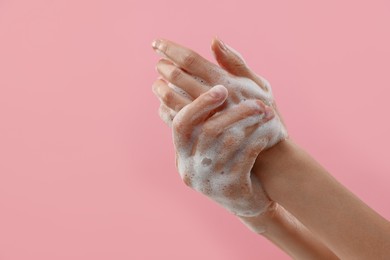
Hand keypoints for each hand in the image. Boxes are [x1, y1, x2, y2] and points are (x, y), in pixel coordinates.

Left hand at [152, 37, 287, 148]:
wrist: (266, 152)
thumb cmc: (264, 112)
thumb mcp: (259, 85)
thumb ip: (235, 63)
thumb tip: (213, 40)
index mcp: (226, 82)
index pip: (191, 60)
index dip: (171, 49)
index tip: (157, 43)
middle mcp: (214, 99)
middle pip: (178, 77)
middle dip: (165, 68)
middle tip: (160, 65)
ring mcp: (204, 118)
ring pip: (171, 98)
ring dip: (160, 88)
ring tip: (158, 83)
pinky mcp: (198, 135)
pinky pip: (173, 118)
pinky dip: (164, 108)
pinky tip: (164, 103)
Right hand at [172, 84, 274, 217]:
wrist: (244, 202)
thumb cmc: (227, 163)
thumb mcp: (210, 146)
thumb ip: (203, 120)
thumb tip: (200, 85)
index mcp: (183, 152)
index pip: (182, 124)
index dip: (200, 104)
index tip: (222, 89)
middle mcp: (191, 167)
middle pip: (208, 130)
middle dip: (235, 111)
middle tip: (256, 101)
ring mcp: (209, 180)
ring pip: (229, 142)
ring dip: (251, 122)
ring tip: (267, 111)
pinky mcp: (230, 189)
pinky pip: (245, 158)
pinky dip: (258, 140)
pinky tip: (268, 131)